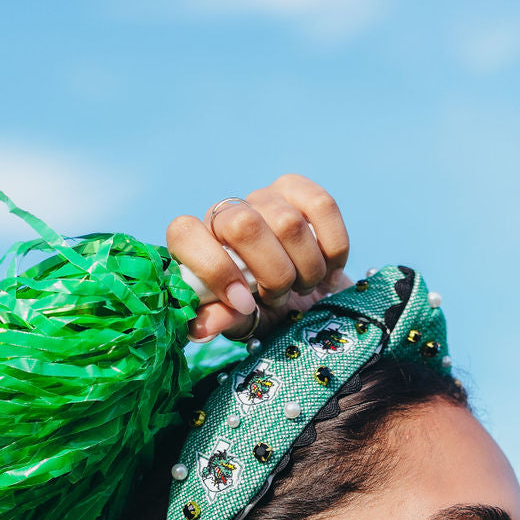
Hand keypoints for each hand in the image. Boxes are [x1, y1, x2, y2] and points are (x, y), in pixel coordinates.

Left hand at [166, 174, 351, 341]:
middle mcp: (228, 212)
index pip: (185, 232)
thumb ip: (223, 320)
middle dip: (272, 274)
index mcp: (200, 242)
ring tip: (304, 286)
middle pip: (245, 226)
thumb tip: (202, 328)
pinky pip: (323, 206)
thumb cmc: (264, 310)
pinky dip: (334, 248)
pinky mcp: (300, 191)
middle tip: (280, 297)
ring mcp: (265, 196)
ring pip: (289, 223)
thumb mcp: (240, 322)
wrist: (306, 299)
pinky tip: (330, 270)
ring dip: (306, 269)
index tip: (243, 303)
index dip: (215, 270)